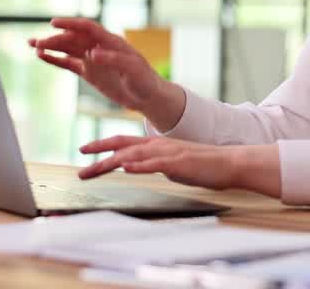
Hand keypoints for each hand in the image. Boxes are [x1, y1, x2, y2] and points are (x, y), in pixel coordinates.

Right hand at [29, 18, 185, 129]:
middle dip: (55, 39)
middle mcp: (99, 47)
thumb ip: (113, 60)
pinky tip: (41, 56)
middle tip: (37, 43)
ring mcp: (92, 59)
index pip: (87, 27)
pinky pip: (69, 63)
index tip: (53, 23)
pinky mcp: (89, 72)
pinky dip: (55, 59)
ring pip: (68, 49)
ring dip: (51, 46)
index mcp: (111, 41)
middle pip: (73, 38)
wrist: (148, 95)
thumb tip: (92, 53)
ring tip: (33, 45)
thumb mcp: (133, 69)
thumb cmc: (144, 80)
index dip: (70, 23)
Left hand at [78, 135, 281, 197]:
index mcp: (156, 144)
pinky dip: (139, 165)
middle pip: (122, 146)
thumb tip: (142, 167)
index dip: (102, 144)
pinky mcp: (178, 162)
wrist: (229, 162)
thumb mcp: (173, 164)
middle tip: (80, 167)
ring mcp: (167, 152)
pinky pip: (155, 164)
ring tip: (93, 168)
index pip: (123, 141)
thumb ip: (156, 164)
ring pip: (134, 154)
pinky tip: (126, 167)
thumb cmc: (203, 165)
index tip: (84, 149)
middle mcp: (158, 145)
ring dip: (111, 162)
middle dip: (98, 154)